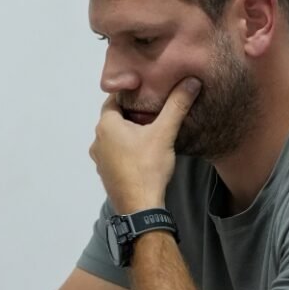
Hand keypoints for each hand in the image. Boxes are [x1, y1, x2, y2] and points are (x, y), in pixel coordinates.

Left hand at [89, 78, 200, 212]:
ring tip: (149, 130)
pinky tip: (142, 152)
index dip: (131, 93)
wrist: (140, 208)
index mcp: (106, 125)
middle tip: (153, 109)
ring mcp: (99, 159)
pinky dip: (126, 149)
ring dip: (128, 132)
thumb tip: (191, 81)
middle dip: (132, 113)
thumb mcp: (165, 133)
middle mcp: (97, 140)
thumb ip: (177, 105)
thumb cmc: (148, 168)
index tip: (147, 91)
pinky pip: (115, 153)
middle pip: (114, 118)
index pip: (114, 99)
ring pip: (114, 137)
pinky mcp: (106, 173)